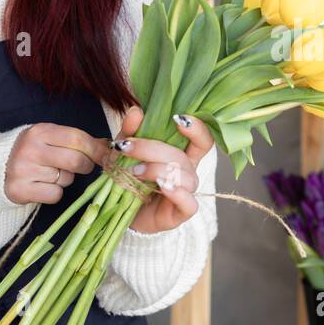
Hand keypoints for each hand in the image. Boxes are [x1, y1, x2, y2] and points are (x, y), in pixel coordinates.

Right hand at [4, 123, 110, 205]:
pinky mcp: (19, 189)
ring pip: (66, 179)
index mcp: (41, 130)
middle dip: (85, 166)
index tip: (106, 156)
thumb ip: (80, 141)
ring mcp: (22, 169)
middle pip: (75, 160)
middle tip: (82, 166)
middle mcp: (30, 148)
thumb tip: (111, 147)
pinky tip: (43, 185)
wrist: (0, 167)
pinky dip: (54, 193)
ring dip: (66, 179)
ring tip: (52, 173)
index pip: (78, 138)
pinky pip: (54, 195)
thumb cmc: (36, 151)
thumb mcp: (54, 138)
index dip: (96, 149)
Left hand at [106, 105, 213, 234]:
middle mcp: (188, 172)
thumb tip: (136, 112)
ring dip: (158, 170)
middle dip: (152, 148)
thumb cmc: (128, 178)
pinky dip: (176, 193)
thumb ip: (129, 132)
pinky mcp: (181, 212)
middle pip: (182, 156)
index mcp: (182, 154)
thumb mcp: (124, 151)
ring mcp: (187, 193)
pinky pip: (189, 203)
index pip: (202, 139)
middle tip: (127, 148)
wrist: (121, 212)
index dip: (197, 128)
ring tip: (134, 173)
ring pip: (185, 177)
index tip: (177, 118)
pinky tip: (161, 186)